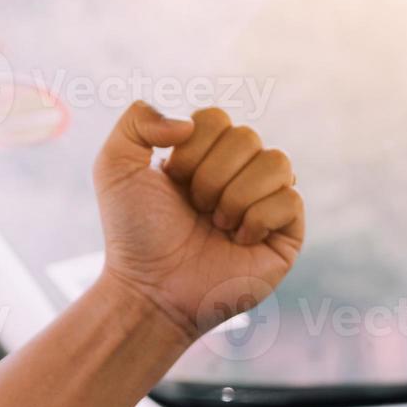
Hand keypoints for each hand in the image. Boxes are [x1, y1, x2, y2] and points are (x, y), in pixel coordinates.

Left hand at [92, 102, 305, 340]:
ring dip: (236, 196)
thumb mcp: (115, 166)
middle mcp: (241, 172)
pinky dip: (258, 219)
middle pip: (247, 137)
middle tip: (195, 208)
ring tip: (218, 225)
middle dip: (211, 176)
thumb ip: (137, 120)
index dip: (192, 148)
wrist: (153, 288)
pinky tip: (240, 240)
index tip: (172, 180)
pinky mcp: (288, 233)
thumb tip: (189, 123)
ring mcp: (268, 200)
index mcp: (207, 153)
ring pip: (278, 162)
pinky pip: (291, 199)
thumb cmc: (135, 233)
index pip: (217, 118)